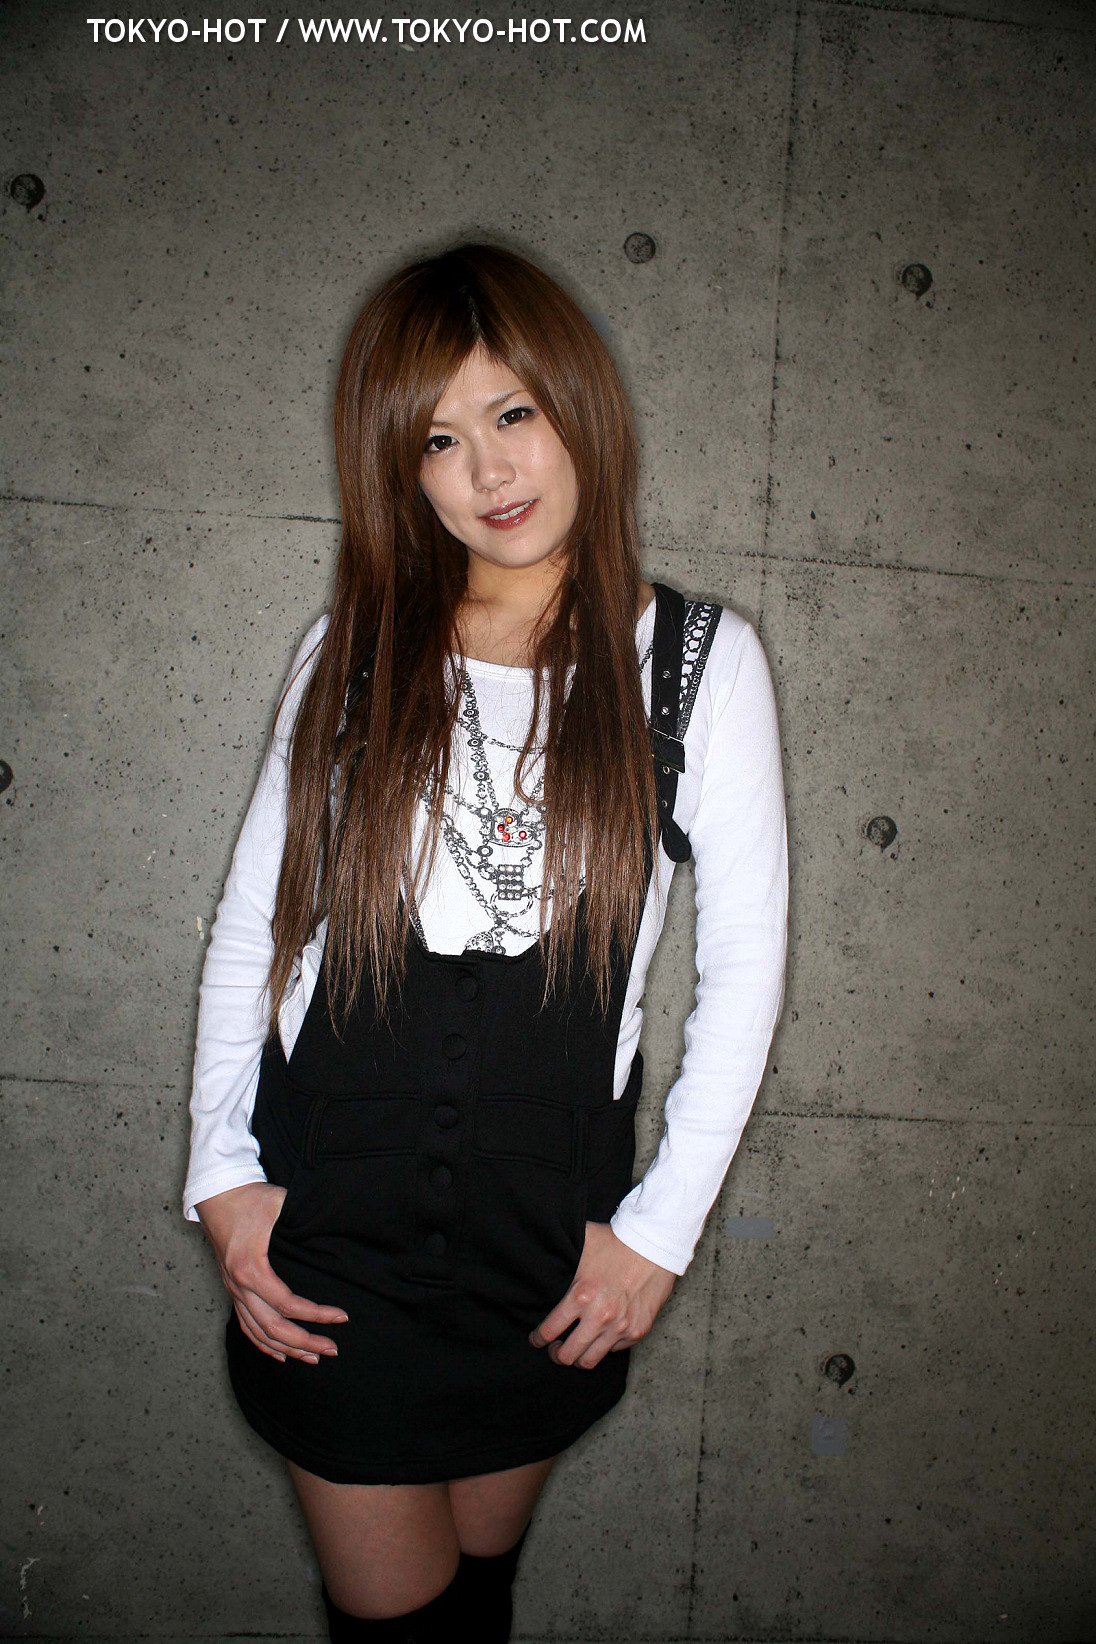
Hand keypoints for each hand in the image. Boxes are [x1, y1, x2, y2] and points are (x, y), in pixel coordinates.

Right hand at [195, 1182, 348, 1365]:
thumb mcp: (280, 1203)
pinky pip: (245, 1326)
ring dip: (287, 1349)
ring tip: (313, 1357)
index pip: (287, 1304)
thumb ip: (303, 1219)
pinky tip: (281, 1355)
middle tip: (332, 1348)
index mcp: (251, 1268)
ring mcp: (233, 1290)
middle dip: (305, 1342)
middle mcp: (238, 1286)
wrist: (217, 1195)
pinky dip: (263, 1344)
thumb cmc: (250, 1198)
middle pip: (272, 1328)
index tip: (340, 1317)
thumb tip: (333, 1230)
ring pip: (258, 1333)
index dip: (316, 1315)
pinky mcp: (231, 1289)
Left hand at [528, 1221, 676, 1368]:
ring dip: (578, 1357)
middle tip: (554, 1348)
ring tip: (575, 1348)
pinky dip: (604, 1346)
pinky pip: (613, 1350)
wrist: (654, 1246)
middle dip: (556, 1355)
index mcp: (581, 1296)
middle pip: (568, 1355)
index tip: (536, 1339)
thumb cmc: (616, 1243)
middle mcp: (600, 1317)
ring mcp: (620, 1328)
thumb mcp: (582, 1242)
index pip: (549, 1331)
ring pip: (590, 1361)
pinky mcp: (637, 1332)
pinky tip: (600, 1335)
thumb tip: (534, 1250)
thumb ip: (559, 1251)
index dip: (538, 1339)